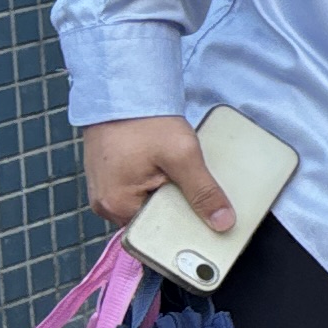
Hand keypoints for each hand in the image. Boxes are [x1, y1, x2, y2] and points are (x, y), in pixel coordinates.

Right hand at [84, 116, 233, 233]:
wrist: (122, 92)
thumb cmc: (144, 121)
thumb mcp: (182, 155)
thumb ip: (203, 191)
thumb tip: (222, 222)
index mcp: (117, 206)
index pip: (156, 235)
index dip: (183, 232)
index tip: (207, 231)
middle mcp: (106, 204)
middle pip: (152, 221)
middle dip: (178, 211)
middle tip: (200, 196)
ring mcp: (107, 191)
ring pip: (148, 205)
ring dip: (169, 196)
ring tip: (183, 178)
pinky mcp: (113, 178)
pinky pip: (142, 192)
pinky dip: (160, 185)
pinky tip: (172, 171)